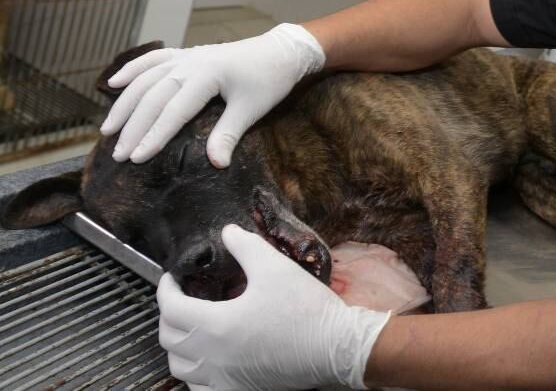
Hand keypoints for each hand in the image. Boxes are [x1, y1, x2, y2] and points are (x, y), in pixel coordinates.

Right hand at [100, 23, 325, 166]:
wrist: (281, 52)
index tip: (136, 158)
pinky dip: (133, 69)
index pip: (173, 111)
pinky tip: (114, 83)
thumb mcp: (252, 108)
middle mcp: (190, 63)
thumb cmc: (269, 80)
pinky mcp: (187, 55)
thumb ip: (229, 134)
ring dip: (125, 103)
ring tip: (108, 129)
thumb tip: (216, 164)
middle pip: (153, 97)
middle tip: (118, 154)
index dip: (153, 136)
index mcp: (206, 75)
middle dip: (133, 127)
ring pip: (146, 78)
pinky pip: (153, 60)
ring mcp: (186, 57)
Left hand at [157, 225, 391, 390]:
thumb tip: (228, 232)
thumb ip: (246, 246)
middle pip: (169, 339)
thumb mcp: (275, 267)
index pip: (171, 308)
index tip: (173, 279)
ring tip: (191, 329)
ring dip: (179, 347)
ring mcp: (225, 379)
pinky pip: (201, 389)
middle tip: (181, 299)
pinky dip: (196, 375)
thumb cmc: (306, 310)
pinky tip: (208, 362)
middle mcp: (214, 358)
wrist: (336, 347)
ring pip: (181, 368)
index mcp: (216, 325)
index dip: (166, 289)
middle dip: (169, 315)